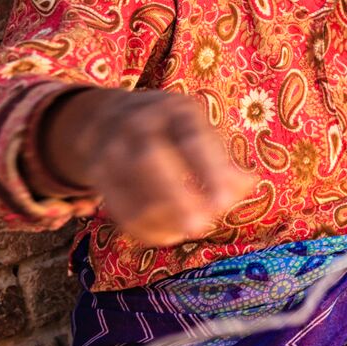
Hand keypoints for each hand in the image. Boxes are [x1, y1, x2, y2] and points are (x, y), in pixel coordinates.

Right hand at [40, 87, 254, 247]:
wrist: (107, 117)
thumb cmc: (171, 131)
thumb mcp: (198, 133)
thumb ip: (224, 162)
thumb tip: (250, 185)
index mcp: (174, 110)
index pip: (192, 140)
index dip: (209, 173)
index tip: (225, 203)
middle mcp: (137, 123)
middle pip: (151, 160)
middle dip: (177, 197)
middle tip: (200, 227)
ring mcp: (111, 147)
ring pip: (131, 189)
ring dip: (163, 218)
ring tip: (188, 231)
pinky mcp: (97, 173)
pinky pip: (119, 209)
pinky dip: (145, 229)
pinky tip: (168, 235)